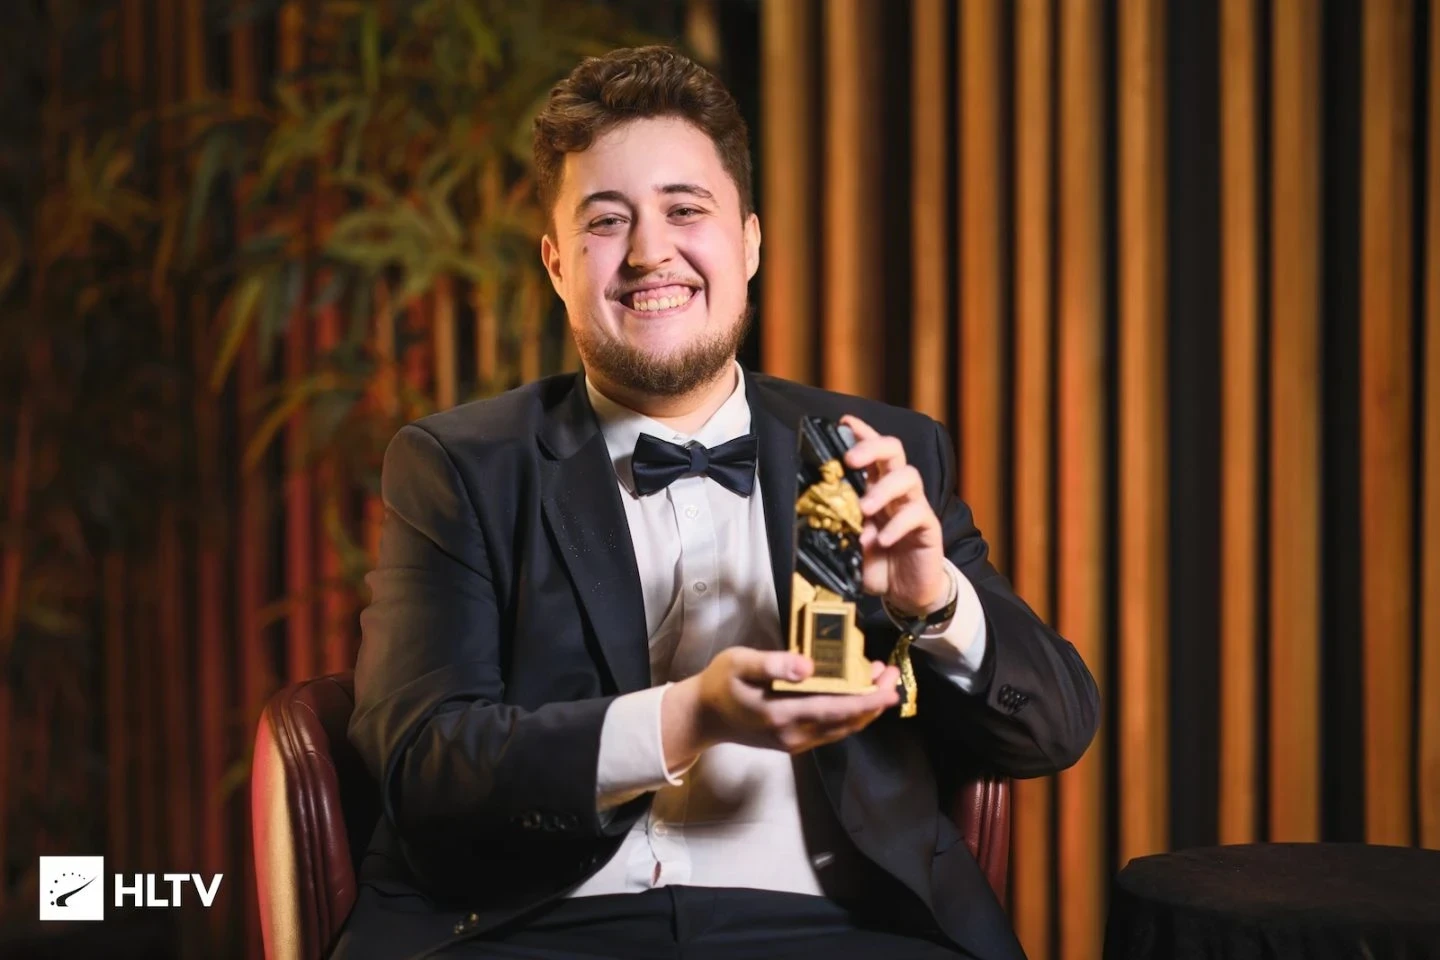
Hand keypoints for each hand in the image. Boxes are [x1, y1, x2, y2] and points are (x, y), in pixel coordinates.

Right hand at [662, 648, 899, 766]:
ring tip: (880, 680)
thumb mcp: (740, 663)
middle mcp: (793, 734)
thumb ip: (772, 664)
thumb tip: (807, 666)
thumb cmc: (720, 684)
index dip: (867, 700)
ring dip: (865, 707)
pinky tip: (854, 694)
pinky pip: (831, 730)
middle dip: (874, 700)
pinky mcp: (794, 742)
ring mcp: (795, 742)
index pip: (836, 709)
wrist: (702, 717)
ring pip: (841, 728)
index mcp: (782, 714)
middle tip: (892, 674)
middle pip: (846, 721)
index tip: (889, 687)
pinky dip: (849, 713)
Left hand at [840, 415, 949, 615]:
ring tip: (865, 509)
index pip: (871, 451)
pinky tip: (883, 540)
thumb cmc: (876, 562)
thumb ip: (835, 527)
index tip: (844, 423)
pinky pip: (917, 514)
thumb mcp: (847, 543)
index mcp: (874, 487)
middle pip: (893, 450)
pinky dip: (897, 525)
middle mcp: (895, 490)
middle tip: (851, 460)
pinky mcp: (927, 526)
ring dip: (884, 489)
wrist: (905, 592)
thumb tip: (812, 514)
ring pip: (908, 476)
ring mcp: (913, 505)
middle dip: (872, 447)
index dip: (861, 433)